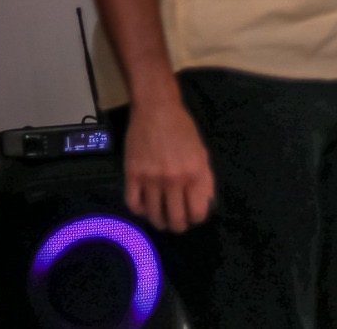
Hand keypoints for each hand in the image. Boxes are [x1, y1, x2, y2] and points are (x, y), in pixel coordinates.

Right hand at [123, 98, 214, 232]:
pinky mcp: (132, 175)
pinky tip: (144, 208)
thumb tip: (205, 204)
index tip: (193, 218)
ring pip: (154, 215)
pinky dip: (139, 211)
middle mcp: (174, 179)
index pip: (198, 211)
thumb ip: (204, 179)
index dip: (196, 219)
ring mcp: (151, 178)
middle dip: (178, 226)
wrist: (157, 110)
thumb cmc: (183, 130)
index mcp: (195, 173)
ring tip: (161, 220)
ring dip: (159, 222)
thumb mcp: (201, 153)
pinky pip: (133, 204)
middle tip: (177, 224)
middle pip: (176, 218)